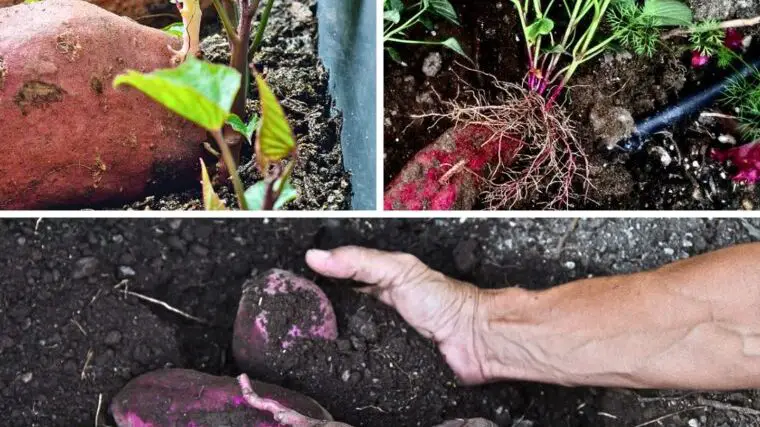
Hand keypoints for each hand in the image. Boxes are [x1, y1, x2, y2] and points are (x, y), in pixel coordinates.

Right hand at [306, 246, 491, 384]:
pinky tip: (336, 370)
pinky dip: (353, 372)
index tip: (292, 293)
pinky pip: (363, 372)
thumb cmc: (444, 301)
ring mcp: (381, 346)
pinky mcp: (388, 372)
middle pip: (339, 322)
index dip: (316, 290)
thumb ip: (358, 261)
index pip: (337, 289)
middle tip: (295, 328)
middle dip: (321, 325)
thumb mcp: (397, 270)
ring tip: (308, 351)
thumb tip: (315, 256)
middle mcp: (376, 319)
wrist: (473, 340)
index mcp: (376, 290)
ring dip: (334, 351)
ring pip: (347, 350)